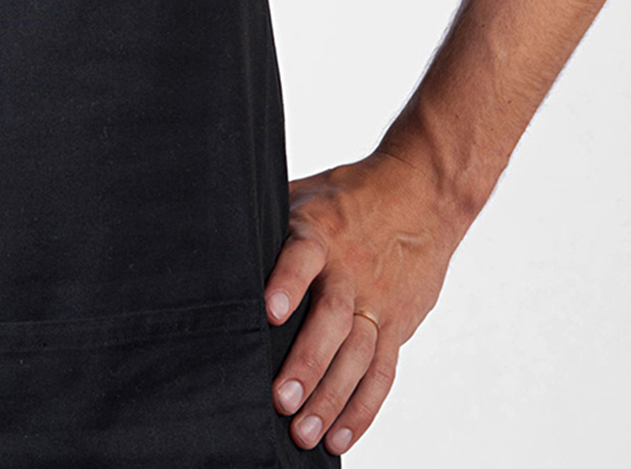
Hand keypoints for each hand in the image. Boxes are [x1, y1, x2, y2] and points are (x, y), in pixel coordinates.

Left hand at [262, 150, 471, 455]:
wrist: (423, 194)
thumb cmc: (348, 198)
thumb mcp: (305, 194)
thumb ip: (268, 222)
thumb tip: (208, 237)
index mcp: (321, 233)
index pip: (302, 257)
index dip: (287, 282)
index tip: (269, 312)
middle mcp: (351, 271)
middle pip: (333, 319)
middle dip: (307, 362)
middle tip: (282, 400)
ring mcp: (377, 301)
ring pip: (358, 355)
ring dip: (332, 397)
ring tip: (305, 432)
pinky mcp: (397, 325)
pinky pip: (383, 372)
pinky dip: (362, 408)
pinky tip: (339, 435)